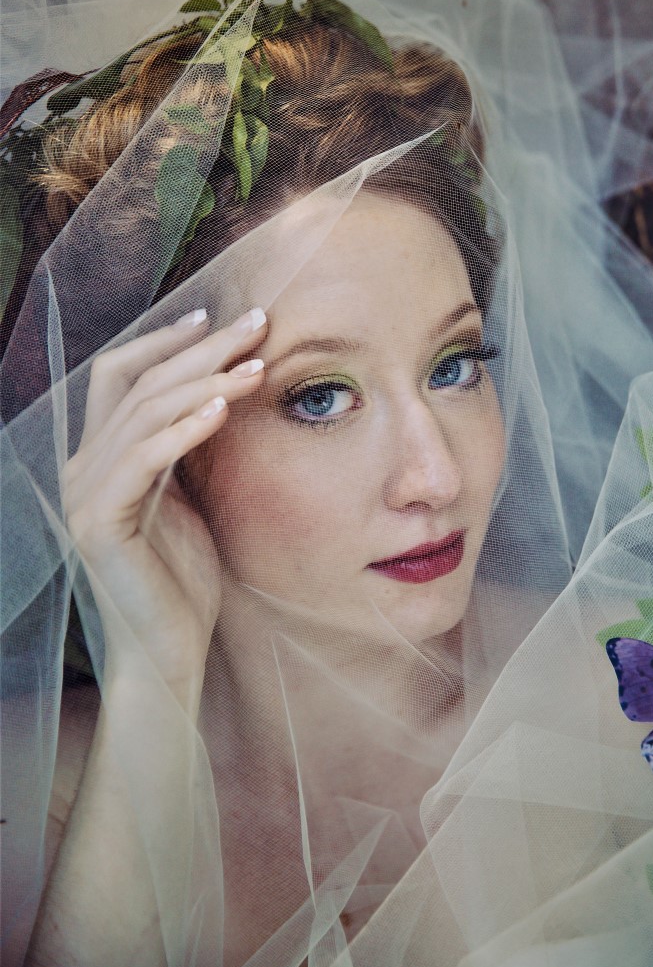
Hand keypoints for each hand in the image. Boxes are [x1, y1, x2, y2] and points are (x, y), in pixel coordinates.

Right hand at [62, 306, 267, 701]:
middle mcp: (82, 466)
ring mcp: (85, 493)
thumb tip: (219, 386)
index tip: (217, 318)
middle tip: (256, 323)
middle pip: (138, 382)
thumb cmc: (184, 576)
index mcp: (100, 456)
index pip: (121, 375)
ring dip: (205, 381)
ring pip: (143, 412)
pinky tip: (222, 410)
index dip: (164, 341)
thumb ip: (186, 445)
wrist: (169, 648)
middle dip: (201, 348)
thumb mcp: (189, 495)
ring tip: (256, 365)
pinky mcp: (99, 523)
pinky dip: (183, 429)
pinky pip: (143, 459)